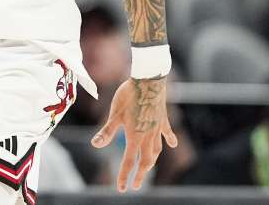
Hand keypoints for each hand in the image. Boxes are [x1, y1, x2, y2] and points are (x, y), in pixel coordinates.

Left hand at [90, 77, 177, 191]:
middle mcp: (148, 136)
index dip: (124, 177)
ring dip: (152, 161)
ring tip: (148, 168)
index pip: (129, 162)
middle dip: (140, 175)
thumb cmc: (129, 95)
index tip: (122, 189)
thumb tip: (95, 145)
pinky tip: (172, 144)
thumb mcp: (114, 114)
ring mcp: (157, 128)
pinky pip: (167, 133)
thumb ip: (107, 131)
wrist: (148, 79)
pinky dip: (169, 140)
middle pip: (145, 161)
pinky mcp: (163, 119)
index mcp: (135, 136)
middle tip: (136, 186)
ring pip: (156, 150)